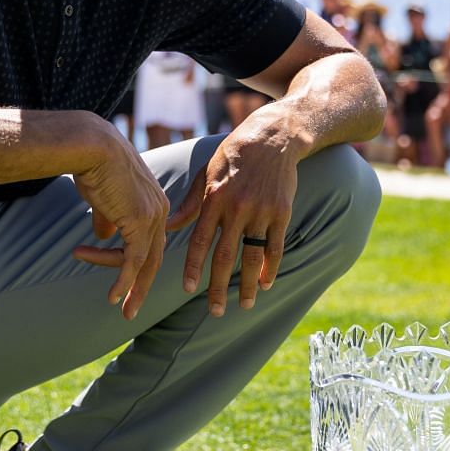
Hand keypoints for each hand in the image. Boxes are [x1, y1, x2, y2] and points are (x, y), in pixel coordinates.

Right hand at [69, 123, 171, 320]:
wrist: (91, 146)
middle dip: (143, 286)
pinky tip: (114, 298)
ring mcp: (153, 217)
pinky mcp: (140, 222)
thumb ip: (108, 218)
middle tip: (131, 310)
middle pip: (154, 257)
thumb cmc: (93, 164)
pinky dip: (125, 282)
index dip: (138, 264)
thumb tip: (104, 237)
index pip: (149, 241)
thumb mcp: (103, 196)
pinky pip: (134, 261)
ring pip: (142, 262)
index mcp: (155, 203)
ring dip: (127, 286)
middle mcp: (161, 211)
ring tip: (114, 304)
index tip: (128, 283)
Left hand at [170, 123, 298, 316]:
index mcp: (214, 199)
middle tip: (214, 312)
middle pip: (225, 256)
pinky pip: (276, 246)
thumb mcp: (207, 173)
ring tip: (244, 305)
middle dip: (218, 287)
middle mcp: (237, 208)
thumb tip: (168, 226)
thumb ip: (190, 203)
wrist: (272, 138)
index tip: (188, 289)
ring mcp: (261, 211)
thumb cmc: (233, 155)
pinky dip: (271, 268)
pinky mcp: (282, 212)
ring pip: (252, 256)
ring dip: (248, 285)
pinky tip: (266, 284)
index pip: (200, 240)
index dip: (194, 266)